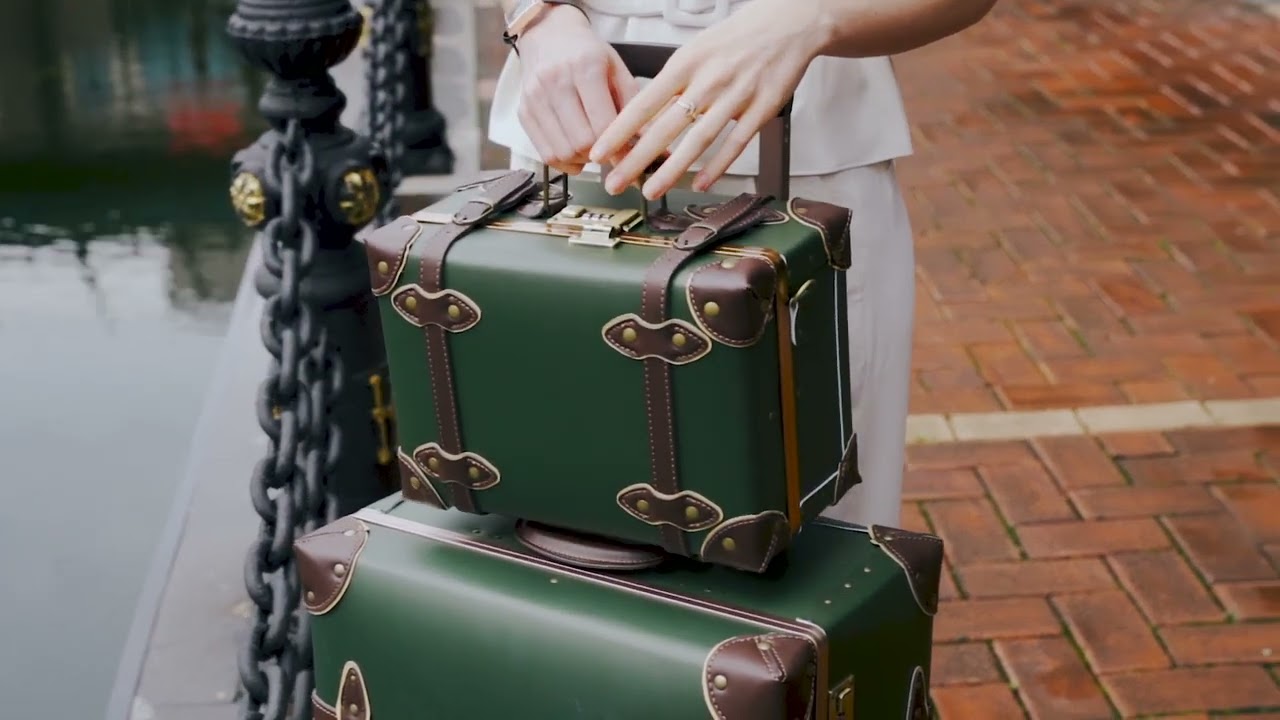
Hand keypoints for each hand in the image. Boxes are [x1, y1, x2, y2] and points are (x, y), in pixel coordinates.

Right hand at [514, 6, 640, 174]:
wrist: (548, 35)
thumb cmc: (588, 54)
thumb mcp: (617, 69)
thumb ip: (633, 104)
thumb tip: (650, 140)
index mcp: (585, 67)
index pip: (602, 124)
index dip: (618, 147)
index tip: (629, 154)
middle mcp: (555, 81)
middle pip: (581, 142)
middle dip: (600, 154)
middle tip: (610, 150)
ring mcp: (535, 98)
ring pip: (562, 152)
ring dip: (582, 160)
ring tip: (592, 150)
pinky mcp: (524, 111)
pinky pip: (545, 154)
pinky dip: (565, 162)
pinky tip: (576, 153)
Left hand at [587, 0, 824, 198]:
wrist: (786, 24)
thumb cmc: (736, 39)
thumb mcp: (695, 50)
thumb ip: (671, 83)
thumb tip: (642, 118)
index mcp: (686, 63)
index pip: (643, 102)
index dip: (618, 130)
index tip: (599, 151)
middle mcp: (708, 80)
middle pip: (665, 127)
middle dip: (636, 159)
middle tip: (615, 181)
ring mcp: (736, 96)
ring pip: (698, 140)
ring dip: (672, 170)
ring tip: (651, 190)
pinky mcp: (762, 109)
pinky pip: (735, 143)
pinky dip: (717, 166)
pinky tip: (700, 183)